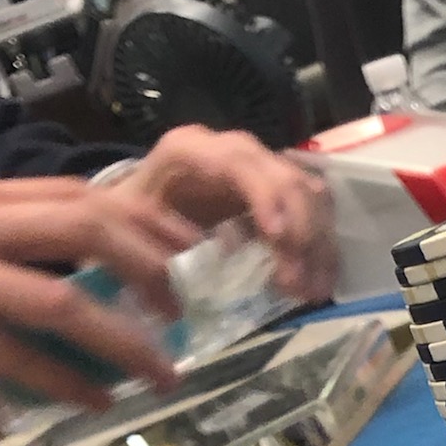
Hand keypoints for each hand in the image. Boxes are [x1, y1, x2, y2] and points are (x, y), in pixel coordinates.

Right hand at [0, 173, 190, 420]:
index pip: (73, 194)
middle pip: (87, 229)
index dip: (138, 218)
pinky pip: (17, 359)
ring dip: (125, 343)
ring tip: (163, 373)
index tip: (183, 245)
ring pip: (65, 304)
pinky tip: (95, 403)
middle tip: (181, 307)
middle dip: (149, 267)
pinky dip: (65, 385)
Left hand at [107, 123, 337, 302]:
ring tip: (313, 292)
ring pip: (309, 193)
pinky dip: (321, 247)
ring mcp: (261, 168)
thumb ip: (149, 251)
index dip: (266, 197)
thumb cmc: (129, 215)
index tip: (280, 241)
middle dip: (300, 232)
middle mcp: (233, 151)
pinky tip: (319, 282)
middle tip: (299, 286)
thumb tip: (182, 294)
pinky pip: (314, 210)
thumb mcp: (125, 227)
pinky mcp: (277, 191)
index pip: (240, 162)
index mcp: (191, 151)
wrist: (136, 207)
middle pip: (285, 177)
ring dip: (318, 244)